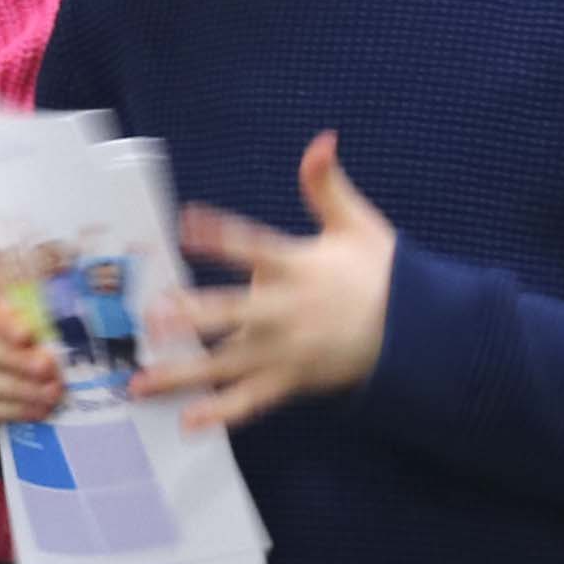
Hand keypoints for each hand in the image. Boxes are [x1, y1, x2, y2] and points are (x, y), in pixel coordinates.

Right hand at [0, 275, 66, 435]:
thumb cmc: (11, 330)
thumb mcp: (23, 307)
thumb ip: (37, 296)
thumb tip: (61, 273)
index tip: (27, 335)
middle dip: (14, 359)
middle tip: (48, 369)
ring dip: (18, 389)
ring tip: (51, 394)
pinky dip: (8, 410)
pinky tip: (34, 410)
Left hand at [172, 133, 396, 426]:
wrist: (421, 333)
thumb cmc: (383, 274)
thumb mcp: (357, 224)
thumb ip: (326, 186)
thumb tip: (322, 140)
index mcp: (298, 267)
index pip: (255, 245)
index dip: (222, 233)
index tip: (187, 223)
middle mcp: (287, 311)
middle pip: (232, 313)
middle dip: (192, 316)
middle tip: (153, 317)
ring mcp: (288, 351)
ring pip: (228, 364)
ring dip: (183, 373)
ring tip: (141, 380)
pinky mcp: (292, 380)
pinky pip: (252, 401)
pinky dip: (221, 414)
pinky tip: (188, 422)